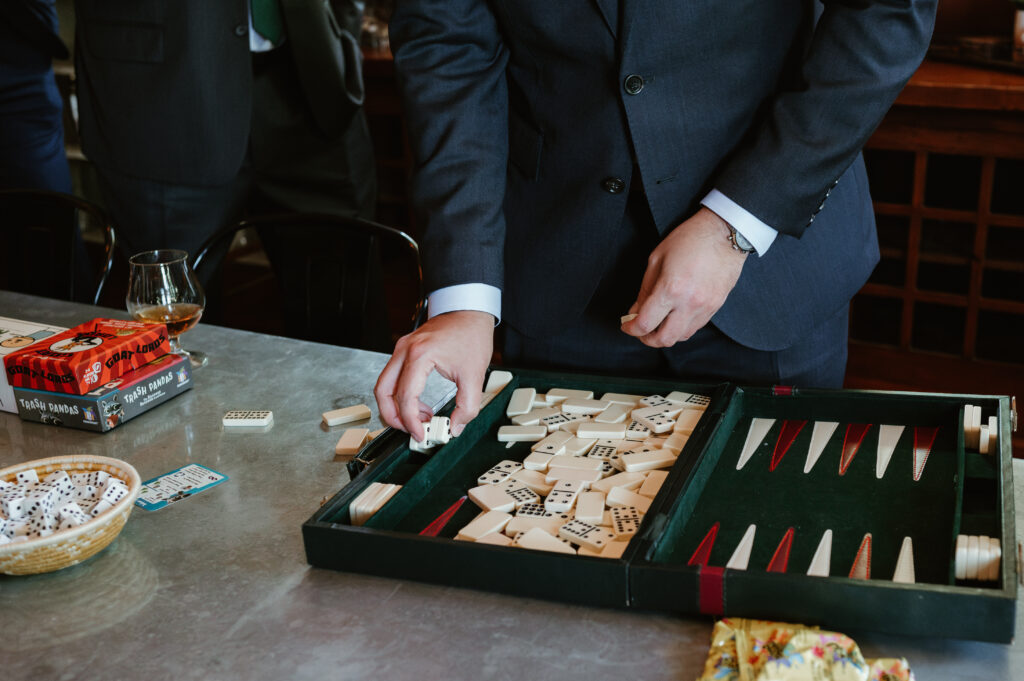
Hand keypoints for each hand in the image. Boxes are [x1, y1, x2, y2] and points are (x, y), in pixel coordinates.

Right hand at [374, 310, 494, 440]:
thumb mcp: (474, 375)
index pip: (405, 397)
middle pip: (383, 391)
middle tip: (411, 430)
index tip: (421, 433)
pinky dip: (400, 394)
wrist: (469, 310)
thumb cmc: (471, 333)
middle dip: (394, 417)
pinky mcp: (405, 350)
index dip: (410, 421)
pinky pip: (393, 377)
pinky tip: (419, 403)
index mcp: (420, 356)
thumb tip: (455, 427)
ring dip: (395, 406)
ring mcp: (402, 349)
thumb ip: (467, 406)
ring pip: (384, 385)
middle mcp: (405, 351)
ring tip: (419, 417)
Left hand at [621, 207, 746, 347]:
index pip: (645, 323)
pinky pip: (695, 327)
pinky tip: (674, 316)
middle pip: (664, 339)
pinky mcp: (715, 307)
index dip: (631, 328)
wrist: (725, 234)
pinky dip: (681, 327)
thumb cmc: (690, 239)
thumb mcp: (657, 259)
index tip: (626, 325)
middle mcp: (689, 303)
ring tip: (657, 323)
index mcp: (671, 289)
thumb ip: (644, 289)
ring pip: (681, 336)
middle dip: (647, 339)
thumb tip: (635, 310)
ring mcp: (705, 307)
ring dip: (666, 334)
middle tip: (640, 330)